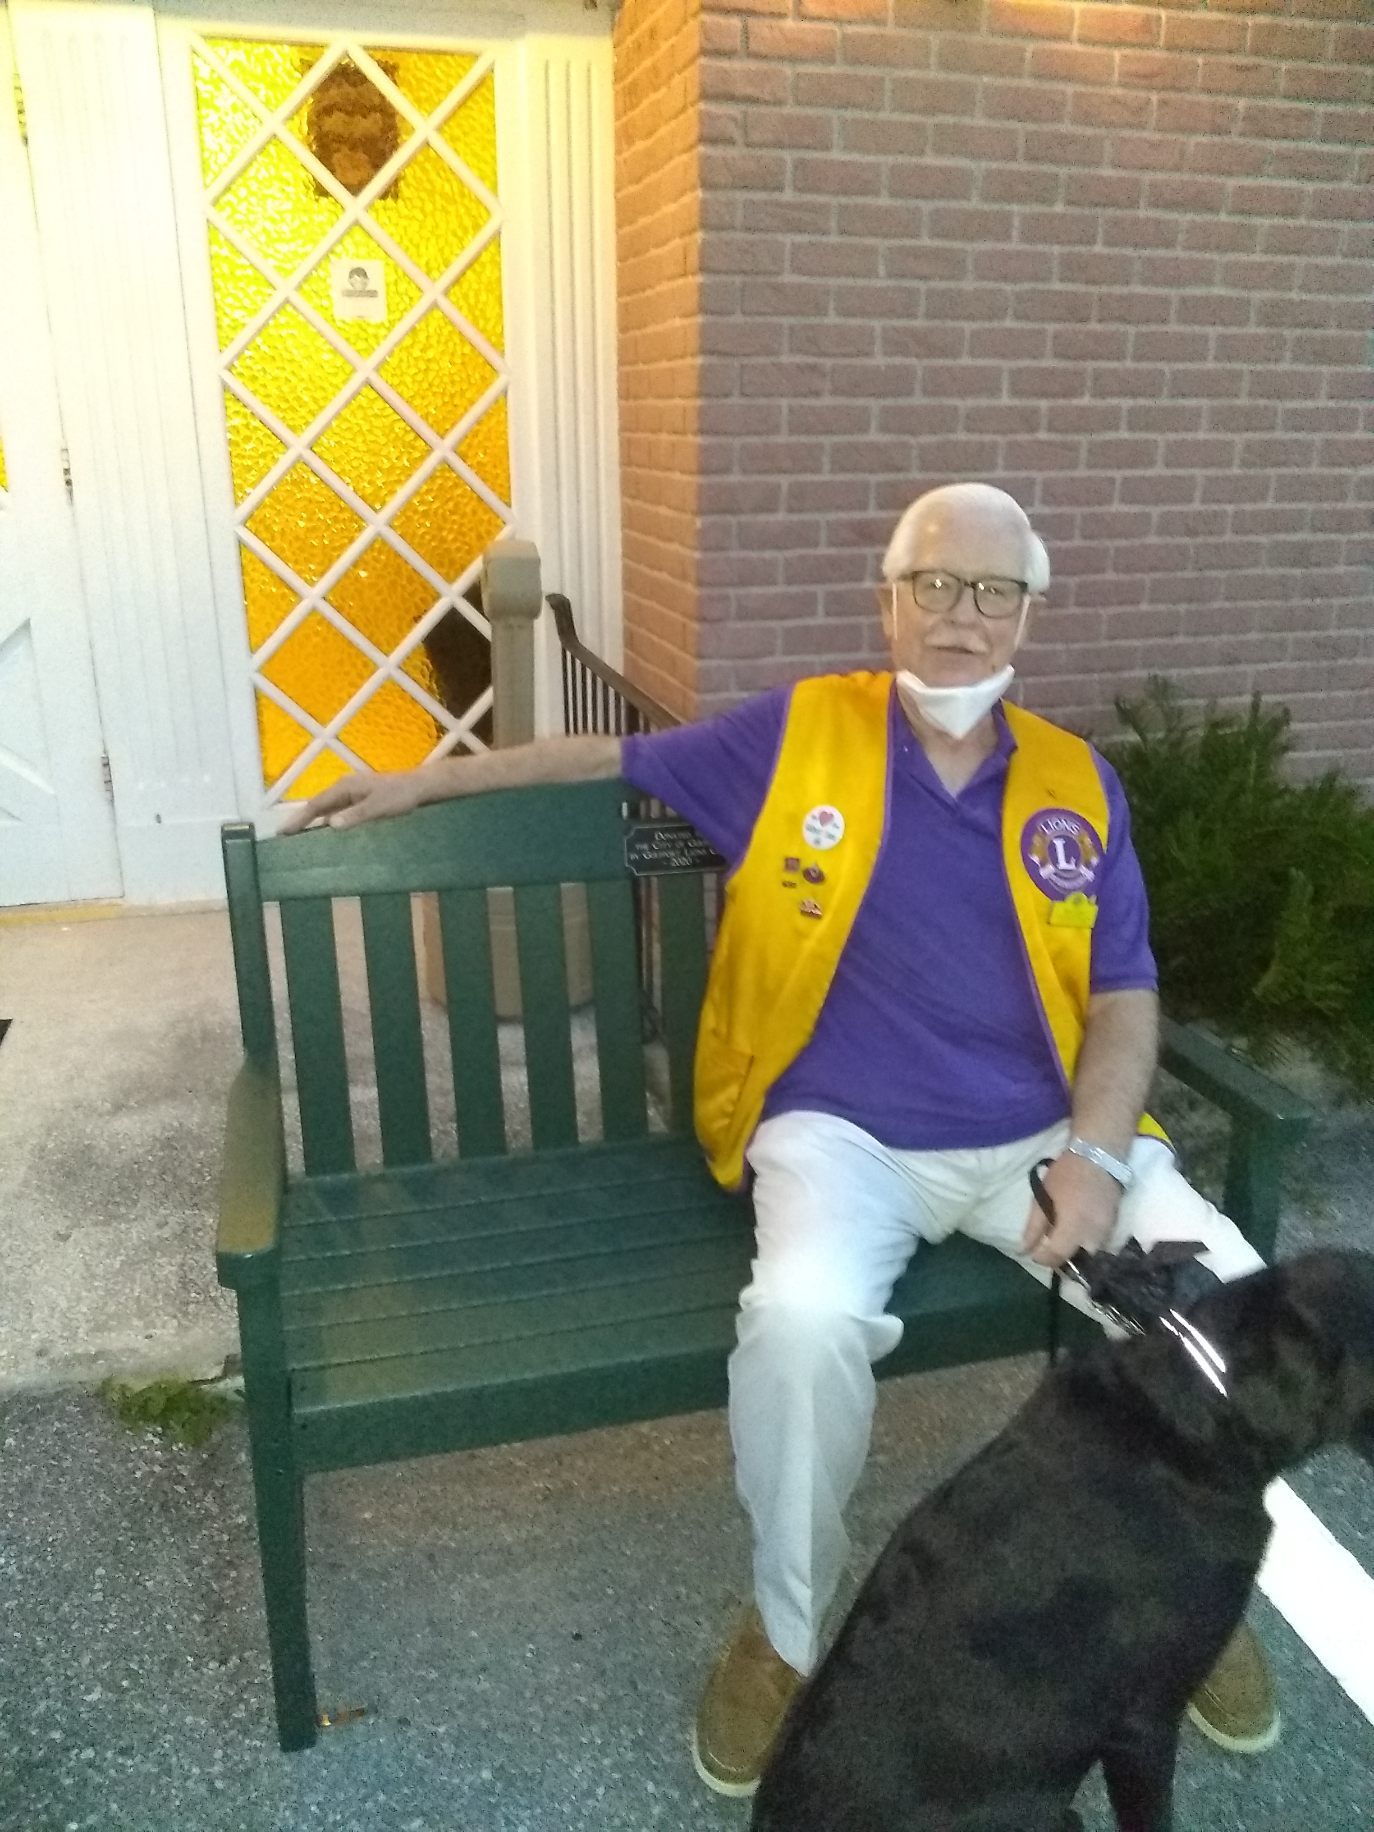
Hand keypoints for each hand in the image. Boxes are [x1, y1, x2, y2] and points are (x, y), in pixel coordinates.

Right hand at [277, 769, 424, 834]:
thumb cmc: (399, 796)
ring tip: (299, 840)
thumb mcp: (378, 807)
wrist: (419, 787)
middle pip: (318, 806)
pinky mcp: (360, 801)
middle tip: (284, 838)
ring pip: (328, 810)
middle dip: (301, 821)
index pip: (316, 804)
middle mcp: (345, 789)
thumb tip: (330, 824)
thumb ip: (355, 815)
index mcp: (345, 787)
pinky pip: (339, 813)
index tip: (283, 832)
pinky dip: (329, 823)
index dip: (299, 819)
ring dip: (314, 823)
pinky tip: (327, 836)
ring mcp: (352, 795)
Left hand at [1020, 1149, 1121, 1268]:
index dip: (1043, 1259)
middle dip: (1062, 1260)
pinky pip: (1100, 1244)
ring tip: (1063, 1239)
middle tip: (1050, 1248)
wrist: (1099, 1156)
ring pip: (1091, 1255)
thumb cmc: (1066, 1174)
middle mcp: (1093, 1235)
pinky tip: (1077, 1232)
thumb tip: (1024, 1250)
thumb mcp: (1043, 1197)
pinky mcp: (1114, 1225)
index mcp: (1073, 1227)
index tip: (1035, 1253)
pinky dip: (1087, 1243)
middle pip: (1077, 1261)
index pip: (1057, 1257)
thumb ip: (1034, 1227)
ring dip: (1076, 1253)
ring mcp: (1107, 1231)